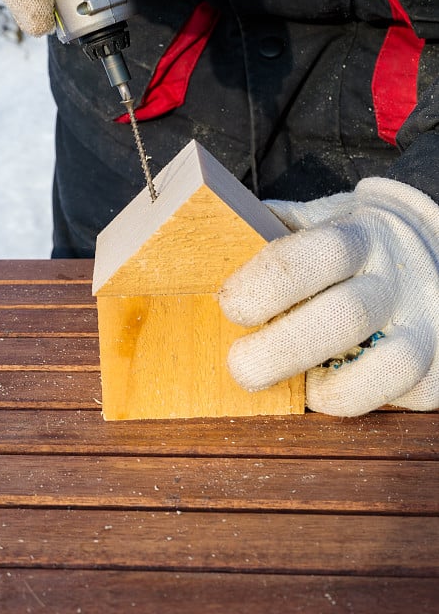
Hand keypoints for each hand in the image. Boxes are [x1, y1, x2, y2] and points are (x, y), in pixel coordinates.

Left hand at [219, 178, 438, 415]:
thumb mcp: (315, 220)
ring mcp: (424, 324)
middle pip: (344, 316)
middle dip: (280, 350)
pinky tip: (325, 392)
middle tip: (240, 366)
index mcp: (359, 235)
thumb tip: (205, 253)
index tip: (229, 307)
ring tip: (293, 387)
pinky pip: (397, 396)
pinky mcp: (436, 367)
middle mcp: (395, 278)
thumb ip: (269, 230)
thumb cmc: (348, 244)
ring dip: (326, 388)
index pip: (315, 255)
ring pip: (389, 364)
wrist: (425, 253)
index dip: (265, 285)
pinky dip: (354, 402)